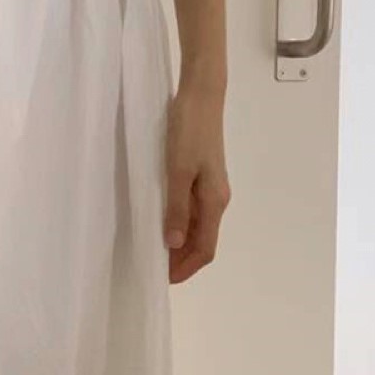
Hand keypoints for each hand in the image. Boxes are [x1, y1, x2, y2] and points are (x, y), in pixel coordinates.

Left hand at [163, 82, 230, 284]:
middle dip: (183, 260)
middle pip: (204, 241)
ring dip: (182, 244)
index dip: (187, 268)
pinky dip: (181, 225)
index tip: (164, 279)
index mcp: (215, 201)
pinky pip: (195, 211)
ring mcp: (212, 188)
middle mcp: (218, 199)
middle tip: (156, 270)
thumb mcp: (177, 171)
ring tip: (157, 252)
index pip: (206, 248)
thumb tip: (175, 244)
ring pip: (200, 227)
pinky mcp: (204, 177)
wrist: (201, 95)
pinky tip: (164, 224)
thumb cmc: (189, 130)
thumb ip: (177, 208)